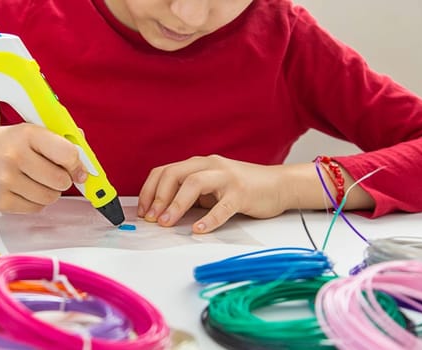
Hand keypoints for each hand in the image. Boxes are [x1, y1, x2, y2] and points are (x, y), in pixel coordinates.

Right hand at [0, 124, 86, 212]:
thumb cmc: (5, 145)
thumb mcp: (30, 132)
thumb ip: (59, 142)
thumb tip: (85, 160)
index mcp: (26, 134)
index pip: (67, 153)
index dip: (77, 165)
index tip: (78, 169)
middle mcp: (15, 156)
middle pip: (60, 180)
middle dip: (62, 180)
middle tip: (52, 174)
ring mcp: (6, 181)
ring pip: (50, 198)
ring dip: (50, 192)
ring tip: (36, 180)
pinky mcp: (1, 201)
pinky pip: (35, 209)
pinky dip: (35, 202)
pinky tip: (24, 189)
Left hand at [137, 155, 287, 233]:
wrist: (278, 185)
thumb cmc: (241, 188)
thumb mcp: (210, 187)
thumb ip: (189, 194)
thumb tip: (161, 212)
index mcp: (198, 164)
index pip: (164, 171)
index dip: (149, 190)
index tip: (143, 211)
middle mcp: (210, 166)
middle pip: (175, 174)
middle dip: (158, 197)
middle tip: (152, 219)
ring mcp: (226, 178)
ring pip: (194, 184)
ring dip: (176, 205)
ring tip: (166, 223)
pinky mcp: (242, 193)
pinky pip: (222, 206)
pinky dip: (208, 219)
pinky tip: (198, 230)